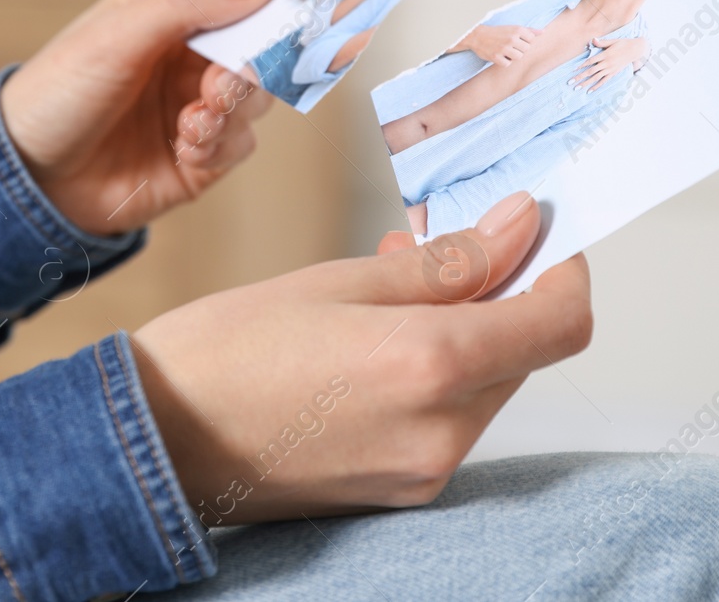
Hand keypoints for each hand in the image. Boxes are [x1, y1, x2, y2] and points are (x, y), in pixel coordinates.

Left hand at [0, 0, 278, 234]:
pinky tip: (186, 145)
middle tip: (223, 82)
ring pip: (257, 99)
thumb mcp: (118, 34)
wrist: (29, 180)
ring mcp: (197, 105)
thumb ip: (190, 1)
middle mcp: (190, 55)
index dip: (273, 0)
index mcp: (172, 8)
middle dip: (250, 67)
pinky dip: (221, 144)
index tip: (298, 11)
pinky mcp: (200, 155)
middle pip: (259, 49)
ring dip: (234, 108)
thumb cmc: (58, 92)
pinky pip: (240, 144)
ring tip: (194, 120)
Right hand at [132, 191, 591, 524]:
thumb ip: (445, 259)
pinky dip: (434, 372)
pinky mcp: (400, 492)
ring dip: (463, 328)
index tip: (534, 231)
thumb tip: (519, 226)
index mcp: (431, 366)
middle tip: (436, 240)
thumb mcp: (338, 279)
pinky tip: (377, 340)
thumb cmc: (225, 352)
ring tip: (389, 286)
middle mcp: (442, 433)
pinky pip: (449, 420)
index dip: (563, 267)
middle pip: (524, 351)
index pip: (560, 322)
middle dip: (500, 290)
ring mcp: (423, 472)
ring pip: (487, 384)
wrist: (155, 441)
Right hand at [455, 24, 538, 65]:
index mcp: (517, 29)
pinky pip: (508, 64)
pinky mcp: (496, 57)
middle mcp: (511, 38)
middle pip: (526, 50)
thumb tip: (544, 32)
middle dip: (519, 49)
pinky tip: (500, 56)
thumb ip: (529, 30)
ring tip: (506, 52)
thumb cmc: (498, 32)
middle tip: (510, 46)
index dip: (525, 41)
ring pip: (519, 58)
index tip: (517, 40)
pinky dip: (504, 62)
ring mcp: (504, 48)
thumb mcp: (513, 28)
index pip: (532, 40)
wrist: (477, 36)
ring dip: (513, 56)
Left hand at [572, 36, 648, 91]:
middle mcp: (607, 63)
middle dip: (579, 77)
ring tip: (577, 88)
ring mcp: (610, 70)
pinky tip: (589, 91)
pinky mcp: (614, 73)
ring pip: (596, 78)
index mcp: (605, 55)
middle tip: (570, 82)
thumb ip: (602, 42)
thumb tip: (592, 40)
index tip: (573, 70)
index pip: (590, 61)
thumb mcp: (613, 41)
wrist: (636, 50)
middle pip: (591, 71)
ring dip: (586, 83)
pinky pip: (604, 81)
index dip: (581, 65)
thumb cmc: (623, 43)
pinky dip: (596, 86)